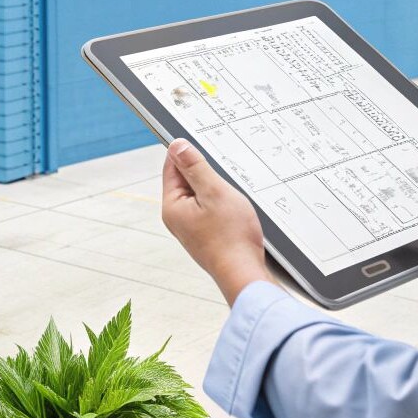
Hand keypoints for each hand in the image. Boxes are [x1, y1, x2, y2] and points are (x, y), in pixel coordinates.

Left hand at [161, 139, 269, 304]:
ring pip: (200, 195)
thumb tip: (177, 146)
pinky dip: (221, 204)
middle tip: (223, 178)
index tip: (201, 143)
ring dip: (215, 189)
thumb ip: (195, 167)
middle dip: (205, 173)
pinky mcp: (205, 235)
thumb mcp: (214, 192)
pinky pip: (209, 209)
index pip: (172, 167)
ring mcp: (191, 227)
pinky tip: (233, 211)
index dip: (186, 152)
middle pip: (186, 180)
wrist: (245, 274)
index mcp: (173, 206)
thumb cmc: (231, 238)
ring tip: (230, 200)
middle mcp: (177, 218)